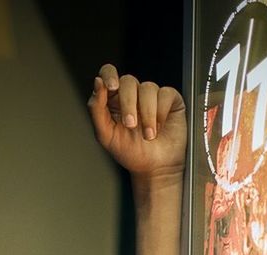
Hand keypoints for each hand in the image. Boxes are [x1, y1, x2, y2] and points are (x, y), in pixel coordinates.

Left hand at [87, 63, 185, 181]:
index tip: (111, 87)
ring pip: (147, 88)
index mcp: (113, 101)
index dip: (109, 75)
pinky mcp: (169, 98)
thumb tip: (97, 83)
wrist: (154, 168)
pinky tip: (160, 127)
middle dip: (128, 104)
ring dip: (146, 114)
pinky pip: (165, 94)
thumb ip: (97, 109)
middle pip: (128, 81)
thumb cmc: (130, 153)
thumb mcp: (106, 135)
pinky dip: (161, 113)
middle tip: (130, 125)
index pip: (108, 74)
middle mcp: (132, 95)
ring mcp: (151, 95)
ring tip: (148, 135)